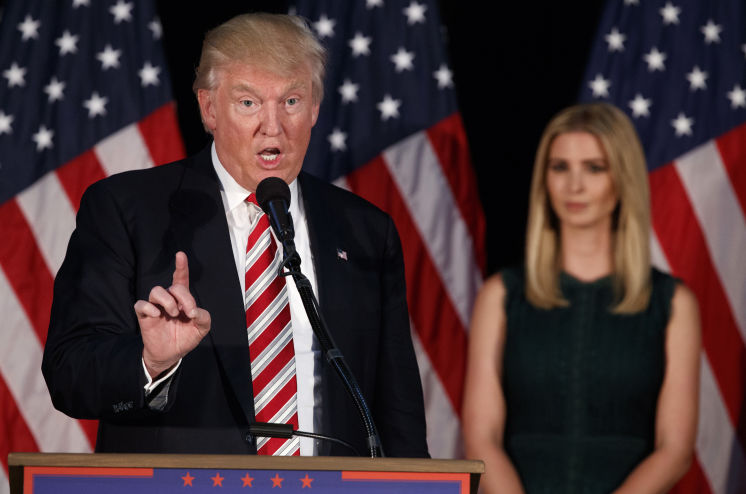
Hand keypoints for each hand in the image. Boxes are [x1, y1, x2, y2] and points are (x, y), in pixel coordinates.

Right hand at [135, 251, 210, 378]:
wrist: (171, 355)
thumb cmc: (185, 337)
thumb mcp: (201, 328)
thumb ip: (204, 317)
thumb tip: (195, 311)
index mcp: (182, 300)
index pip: (180, 279)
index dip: (181, 266)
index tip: (180, 255)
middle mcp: (168, 300)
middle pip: (173, 287)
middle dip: (184, 297)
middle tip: (189, 312)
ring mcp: (155, 307)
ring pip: (156, 291)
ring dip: (168, 301)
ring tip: (174, 313)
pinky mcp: (144, 316)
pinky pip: (141, 304)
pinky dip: (148, 307)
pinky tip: (157, 314)